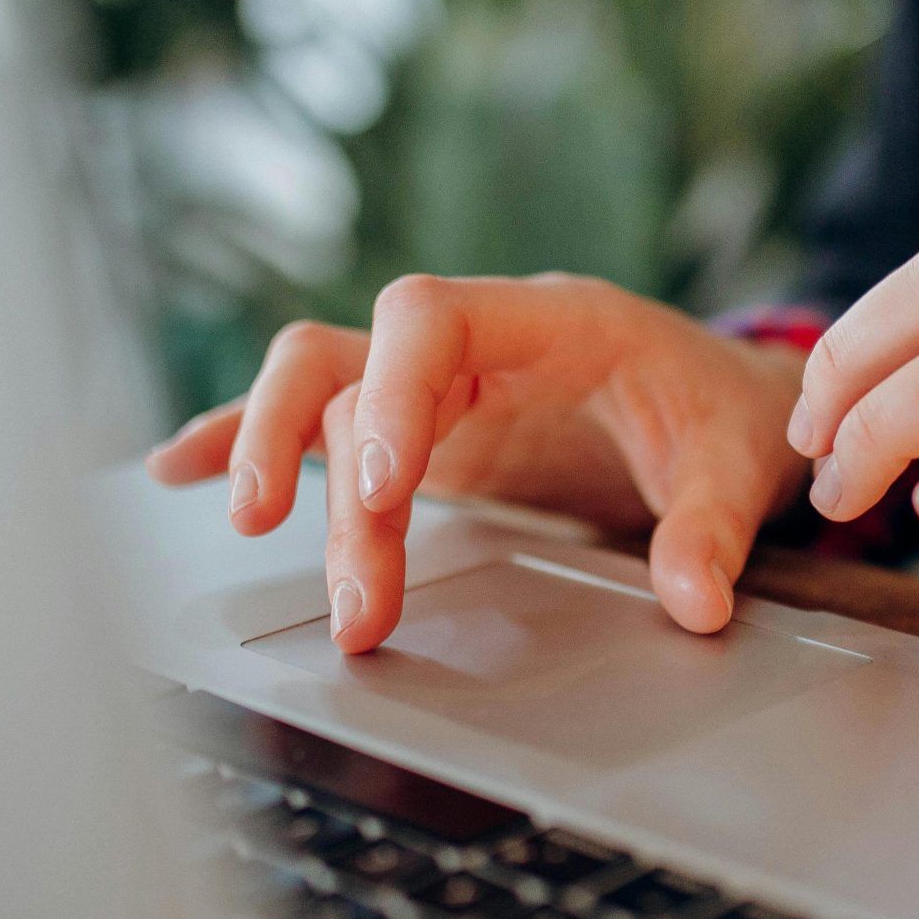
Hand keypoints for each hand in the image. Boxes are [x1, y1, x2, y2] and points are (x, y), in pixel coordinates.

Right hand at [146, 274, 809, 648]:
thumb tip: (695, 603)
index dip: (392, 393)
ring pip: (323, 395)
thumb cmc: (724, 412)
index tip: (384, 488)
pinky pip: (317, 415)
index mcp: (549, 318)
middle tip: (336, 580)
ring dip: (290, 471)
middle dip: (322, 461)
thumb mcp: (739, 460)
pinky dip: (245, 437)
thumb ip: (712, 528)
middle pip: (353, 364)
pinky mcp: (418, 428)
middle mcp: (474, 340)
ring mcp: (436, 383)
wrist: (723, 397)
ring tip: (282, 560)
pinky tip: (179, 469)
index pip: (430, 316)